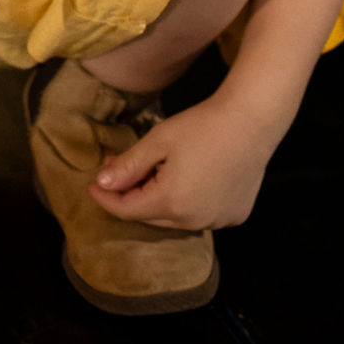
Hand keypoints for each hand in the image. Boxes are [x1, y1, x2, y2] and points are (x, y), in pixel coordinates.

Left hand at [87, 91, 274, 232]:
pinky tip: (189, 177)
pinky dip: (188, 202)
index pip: (127, 210)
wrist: (252, 122)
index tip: (91, 185)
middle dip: (131, 195)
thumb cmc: (202, 126)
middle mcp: (194, 221)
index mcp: (171, 203)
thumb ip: (128, 165)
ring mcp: (218, 221)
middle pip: (150, 216)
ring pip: (176, 218)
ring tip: (154, 170)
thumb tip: (102, 182)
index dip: (106, 198)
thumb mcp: (158, 141)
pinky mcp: (235, 215)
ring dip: (160, 200)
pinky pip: (202, 214)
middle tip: (117, 170)